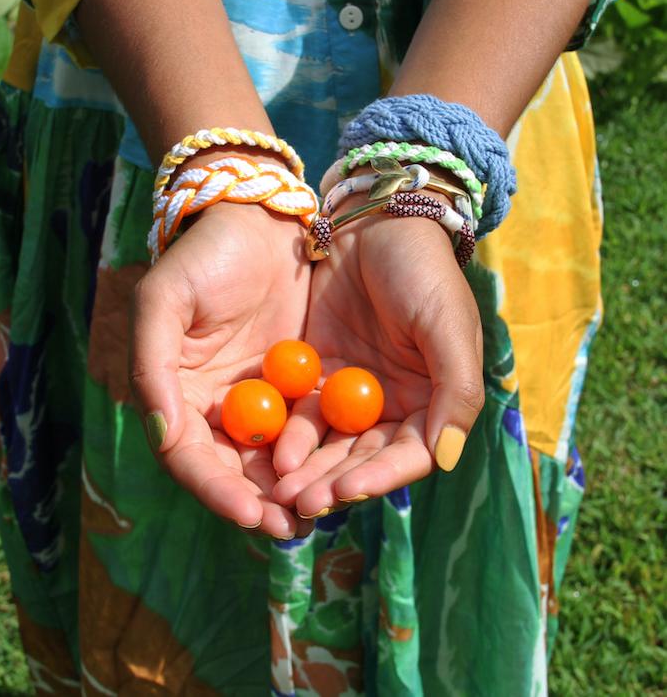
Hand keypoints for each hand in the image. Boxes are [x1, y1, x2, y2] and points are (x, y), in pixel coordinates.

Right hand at [129, 201, 312, 538]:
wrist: (258, 220)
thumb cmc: (203, 257)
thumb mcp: (163, 301)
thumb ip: (153, 367)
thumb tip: (160, 436)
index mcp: (176, 395)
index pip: (189, 457)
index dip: (215, 489)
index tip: (249, 514)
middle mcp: (215, 407)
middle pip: (231, 469)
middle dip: (259, 502)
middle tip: (291, 528)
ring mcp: (258, 399)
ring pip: (271, 457)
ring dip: (291, 488)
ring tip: (317, 513)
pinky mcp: (296, 385)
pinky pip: (306, 427)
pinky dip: (319, 453)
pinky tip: (339, 472)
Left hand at [272, 193, 483, 517]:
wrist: (374, 222)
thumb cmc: (421, 271)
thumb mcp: (447, 324)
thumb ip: (455, 391)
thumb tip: (447, 459)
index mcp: (433, 400)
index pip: (410, 454)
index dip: (381, 477)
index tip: (347, 490)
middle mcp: (393, 405)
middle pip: (364, 458)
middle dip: (334, 482)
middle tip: (301, 503)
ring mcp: (353, 392)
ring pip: (330, 443)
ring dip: (307, 468)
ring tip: (281, 487)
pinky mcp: (318, 374)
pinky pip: (303, 411)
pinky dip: (289, 433)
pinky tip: (270, 448)